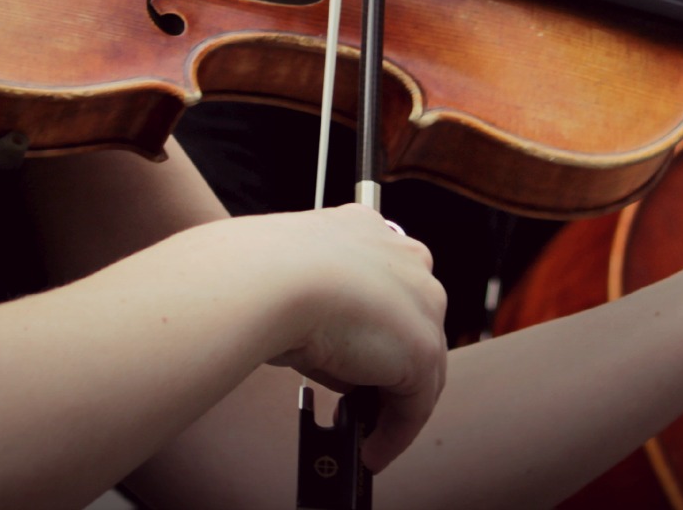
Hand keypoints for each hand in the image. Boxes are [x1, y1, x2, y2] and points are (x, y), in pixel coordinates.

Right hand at [229, 205, 447, 471]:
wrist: (268, 278)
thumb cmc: (259, 273)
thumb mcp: (295, 286)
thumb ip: (328, 316)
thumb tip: (339, 365)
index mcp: (368, 229)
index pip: (384, 284)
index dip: (371, 326)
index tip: (352, 358)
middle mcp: (405, 258)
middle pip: (409, 326)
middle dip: (387, 368)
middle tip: (360, 405)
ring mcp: (422, 302)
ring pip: (418, 366)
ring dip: (392, 406)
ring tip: (365, 437)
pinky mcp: (424, 349)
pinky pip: (414, 405)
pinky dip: (394, 435)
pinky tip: (370, 452)